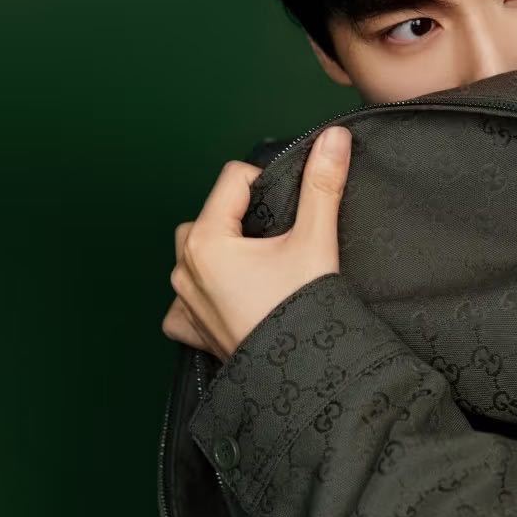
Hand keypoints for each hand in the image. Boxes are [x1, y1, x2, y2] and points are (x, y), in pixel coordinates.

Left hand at [161, 125, 351, 360]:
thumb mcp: (316, 241)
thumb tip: (333, 139)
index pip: (234, 179)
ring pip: (193, 254)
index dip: (267, 184)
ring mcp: (184, 302)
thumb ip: (322, 185)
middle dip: (240, 218)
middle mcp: (185, 268)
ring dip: (220, 252)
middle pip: (211, 215)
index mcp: (207, 240)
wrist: (304, 378)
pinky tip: (230, 299)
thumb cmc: (304, 311)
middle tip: (278, 242)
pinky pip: (183, 302)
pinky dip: (201, 296)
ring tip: (259, 268)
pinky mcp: (191, 330)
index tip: (291, 211)